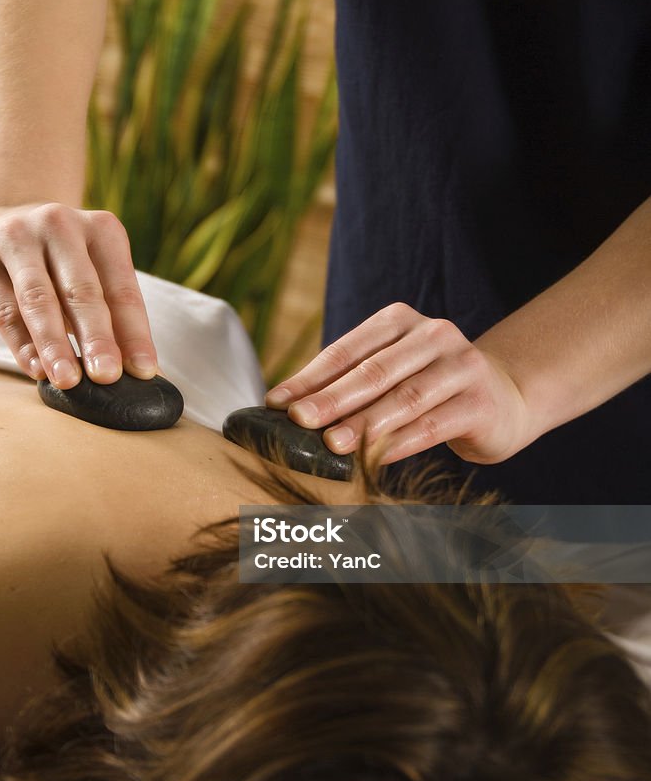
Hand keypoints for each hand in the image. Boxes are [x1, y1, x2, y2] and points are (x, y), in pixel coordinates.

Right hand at [0, 202, 158, 388]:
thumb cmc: (59, 261)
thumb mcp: (92, 271)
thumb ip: (111, 313)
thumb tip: (134, 369)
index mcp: (101, 229)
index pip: (123, 289)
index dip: (134, 333)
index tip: (143, 371)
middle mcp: (60, 226)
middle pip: (82, 291)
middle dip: (97, 338)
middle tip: (107, 376)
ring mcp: (16, 239)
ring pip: (39, 300)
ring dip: (55, 345)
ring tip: (69, 381)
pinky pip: (5, 311)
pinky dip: (22, 345)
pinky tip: (37, 370)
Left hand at [265, 303, 530, 465]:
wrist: (503, 398)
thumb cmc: (428, 387)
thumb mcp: (390, 373)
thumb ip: (349, 383)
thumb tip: (290, 409)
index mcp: (400, 320)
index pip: (347, 349)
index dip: (310, 377)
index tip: (277, 403)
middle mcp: (434, 335)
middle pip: (374, 371)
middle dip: (331, 398)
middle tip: (298, 422)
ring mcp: (461, 366)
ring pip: (404, 398)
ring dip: (364, 424)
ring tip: (331, 444)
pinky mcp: (479, 402)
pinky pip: (433, 425)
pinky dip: (399, 443)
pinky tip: (372, 459)